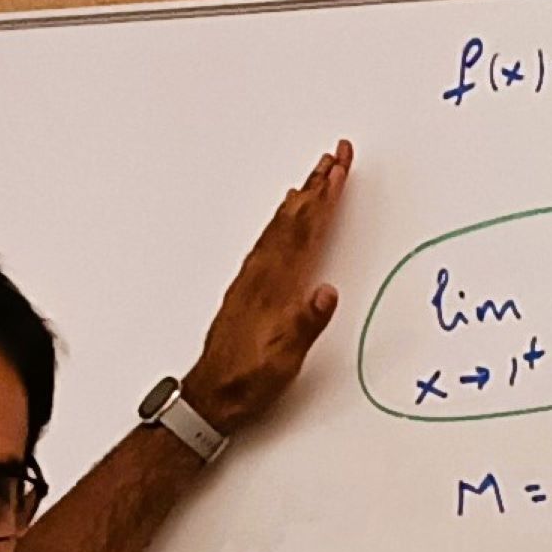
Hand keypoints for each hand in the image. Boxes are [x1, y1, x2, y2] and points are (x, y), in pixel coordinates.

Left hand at [179, 141, 353, 433]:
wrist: (211, 397)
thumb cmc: (248, 380)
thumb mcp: (284, 359)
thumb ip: (307, 324)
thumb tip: (327, 293)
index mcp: (276, 286)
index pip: (307, 230)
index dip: (326, 198)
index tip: (341, 167)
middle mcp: (263, 275)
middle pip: (295, 218)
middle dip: (317, 184)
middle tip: (336, 154)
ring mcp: (253, 279)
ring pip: (281, 226)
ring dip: (301, 197)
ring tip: (316, 174)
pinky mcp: (248, 289)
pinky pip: (269, 240)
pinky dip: (282, 220)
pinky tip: (285, 215)